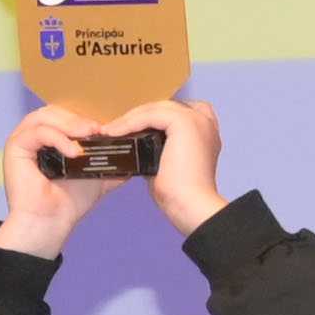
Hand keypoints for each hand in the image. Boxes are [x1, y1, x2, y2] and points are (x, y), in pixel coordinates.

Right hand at [0, 104, 114, 257]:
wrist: (51, 224)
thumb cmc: (68, 202)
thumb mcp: (95, 175)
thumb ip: (110, 163)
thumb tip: (134, 157)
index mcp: (48, 137)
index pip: (64, 114)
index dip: (84, 117)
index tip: (105, 127)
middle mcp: (32, 135)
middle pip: (54, 111)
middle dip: (78, 118)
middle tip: (98, 129)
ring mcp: (21, 139)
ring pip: (45, 117)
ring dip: (70, 124)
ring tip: (89, 135)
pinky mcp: (15, 147)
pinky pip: (38, 133)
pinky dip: (58, 139)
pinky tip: (74, 152)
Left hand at [114, 99, 229, 232]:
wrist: (190, 206)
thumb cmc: (180, 195)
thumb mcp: (166, 165)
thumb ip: (157, 150)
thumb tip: (136, 145)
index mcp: (205, 131)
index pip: (176, 112)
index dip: (154, 117)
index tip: (132, 128)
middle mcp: (204, 121)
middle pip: (164, 108)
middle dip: (138, 117)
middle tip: (114, 128)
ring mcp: (196, 119)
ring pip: (155, 109)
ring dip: (130, 119)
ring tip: (110, 131)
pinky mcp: (184, 122)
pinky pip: (150, 115)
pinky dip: (130, 123)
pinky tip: (114, 132)